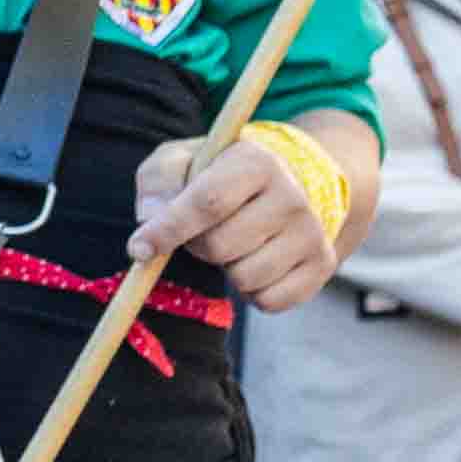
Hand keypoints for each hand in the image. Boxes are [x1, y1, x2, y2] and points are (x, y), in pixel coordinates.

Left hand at [129, 124, 340, 315]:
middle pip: (220, 246)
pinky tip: (255, 262)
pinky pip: (269, 301)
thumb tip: (149, 217)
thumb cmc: (221, 174)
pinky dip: (252, 292)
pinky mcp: (322, 265)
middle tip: (204, 231)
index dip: (168, 228)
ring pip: (244, 278)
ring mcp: (312, 232)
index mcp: (256, 162)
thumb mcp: (184, 160)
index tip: (138, 249)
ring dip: (226, 269)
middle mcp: (292, 196)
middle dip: (197, 246)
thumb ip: (159, 180)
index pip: (208, 201)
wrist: (289, 185)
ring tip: (235, 243)